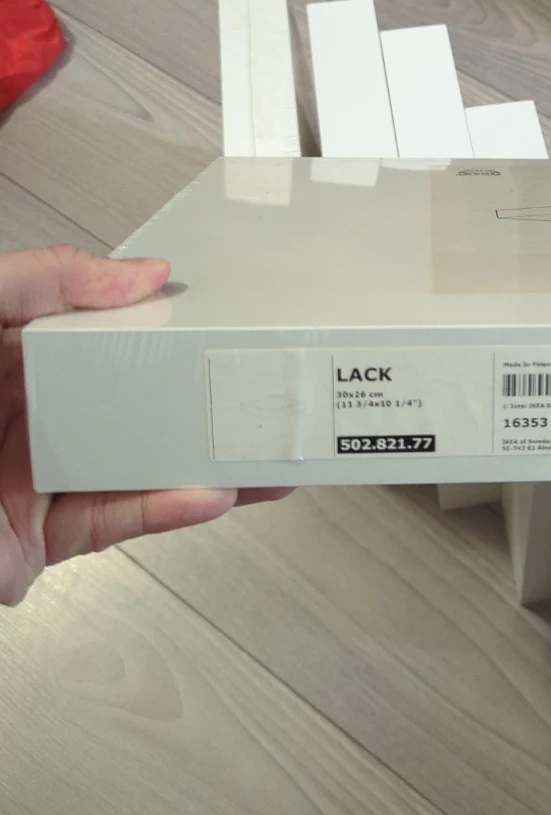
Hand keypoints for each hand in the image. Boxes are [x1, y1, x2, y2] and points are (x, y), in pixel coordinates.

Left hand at [0, 245, 290, 605]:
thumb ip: (46, 280)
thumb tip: (138, 274)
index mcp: (15, 353)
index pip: (112, 332)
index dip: (169, 327)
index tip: (220, 321)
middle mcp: (32, 414)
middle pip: (139, 403)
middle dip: (205, 400)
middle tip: (260, 390)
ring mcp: (39, 477)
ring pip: (143, 468)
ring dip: (207, 463)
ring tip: (263, 451)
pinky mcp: (40, 540)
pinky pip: (117, 521)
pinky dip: (168, 510)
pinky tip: (207, 492)